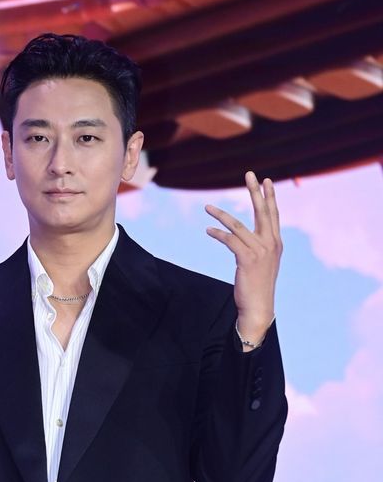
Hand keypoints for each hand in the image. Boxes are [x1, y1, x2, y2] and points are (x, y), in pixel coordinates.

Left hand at [204, 170, 281, 338]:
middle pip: (262, 212)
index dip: (269, 197)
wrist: (259, 307)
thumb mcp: (263, 263)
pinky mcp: (247, 259)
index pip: (273, 215)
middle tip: (249, 173)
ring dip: (220, 215)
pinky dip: (217, 234)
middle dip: (255, 191)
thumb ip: (259, 247)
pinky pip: (230, 240)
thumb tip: (247, 238)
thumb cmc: (258, 287)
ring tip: (207, 206)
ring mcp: (260, 251)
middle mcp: (271, 244)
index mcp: (275, 243)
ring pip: (238, 225)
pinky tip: (208, 231)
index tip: (266, 180)